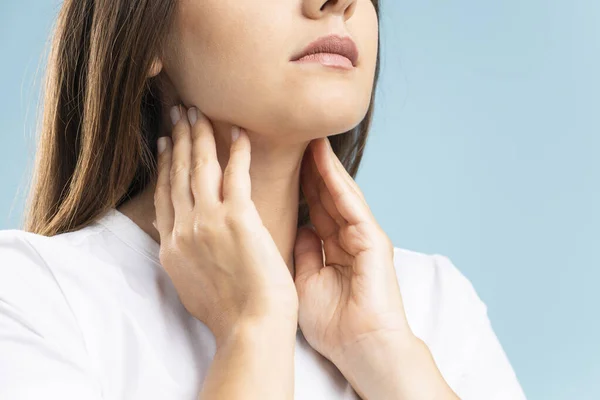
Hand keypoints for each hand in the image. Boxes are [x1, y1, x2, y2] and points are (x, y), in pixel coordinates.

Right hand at [154, 105, 297, 347]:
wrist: (250, 327)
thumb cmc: (229, 312)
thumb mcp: (190, 284)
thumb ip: (181, 255)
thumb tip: (175, 234)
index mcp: (172, 247)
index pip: (164, 194)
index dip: (163, 165)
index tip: (164, 143)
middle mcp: (183, 229)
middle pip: (176, 174)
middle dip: (176, 139)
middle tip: (178, 113)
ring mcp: (208, 222)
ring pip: (198, 167)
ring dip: (198, 136)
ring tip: (199, 112)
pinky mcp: (237, 218)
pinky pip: (235, 174)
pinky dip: (236, 150)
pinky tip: (238, 132)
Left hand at [294, 136, 411, 363]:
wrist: (361, 348)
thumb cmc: (334, 324)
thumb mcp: (306, 282)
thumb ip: (303, 253)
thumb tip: (297, 229)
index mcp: (334, 249)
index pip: (314, 208)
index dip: (298, 185)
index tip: (278, 163)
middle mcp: (350, 238)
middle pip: (325, 195)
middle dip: (309, 168)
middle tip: (291, 139)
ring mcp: (363, 236)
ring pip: (339, 193)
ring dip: (324, 165)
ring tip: (309, 139)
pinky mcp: (373, 239)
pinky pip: (351, 204)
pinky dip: (336, 180)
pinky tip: (323, 159)